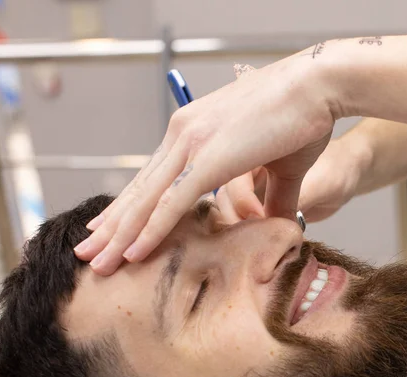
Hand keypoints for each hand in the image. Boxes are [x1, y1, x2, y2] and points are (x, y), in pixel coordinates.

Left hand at [74, 53, 336, 274]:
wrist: (317, 86)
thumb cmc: (301, 118)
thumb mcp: (279, 166)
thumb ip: (272, 196)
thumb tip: (277, 222)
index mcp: (192, 131)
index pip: (152, 176)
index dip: (130, 205)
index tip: (111, 227)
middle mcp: (182, 134)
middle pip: (139, 189)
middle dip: (112, 225)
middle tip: (89, 251)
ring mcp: (191, 143)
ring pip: (146, 199)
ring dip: (121, 235)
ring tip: (98, 261)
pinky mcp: (207, 157)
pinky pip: (172, 201)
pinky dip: (151, 229)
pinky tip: (134, 252)